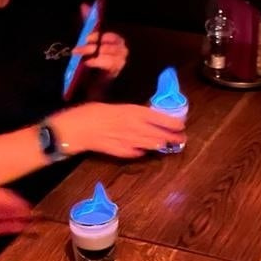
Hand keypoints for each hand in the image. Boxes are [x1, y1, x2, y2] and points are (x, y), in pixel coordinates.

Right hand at [52, 102, 185, 157]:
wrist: (78, 129)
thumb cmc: (93, 111)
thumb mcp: (117, 107)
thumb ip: (133, 112)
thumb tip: (145, 115)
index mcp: (135, 112)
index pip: (161, 118)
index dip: (173, 123)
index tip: (181, 124)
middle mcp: (137, 128)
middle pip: (161, 134)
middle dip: (173, 137)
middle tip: (182, 138)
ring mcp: (131, 142)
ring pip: (153, 145)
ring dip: (163, 145)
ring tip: (171, 145)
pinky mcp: (123, 153)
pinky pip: (139, 153)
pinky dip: (145, 151)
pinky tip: (148, 150)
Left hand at [76, 1, 126, 80]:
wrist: (94, 78)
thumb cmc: (94, 55)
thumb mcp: (90, 37)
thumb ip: (89, 22)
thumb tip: (84, 5)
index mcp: (117, 40)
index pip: (109, 36)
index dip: (97, 36)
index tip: (86, 38)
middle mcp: (122, 50)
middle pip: (106, 46)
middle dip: (90, 48)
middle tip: (77, 49)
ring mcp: (120, 61)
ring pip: (106, 56)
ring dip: (91, 56)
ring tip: (81, 57)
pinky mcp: (116, 71)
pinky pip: (106, 64)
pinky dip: (96, 63)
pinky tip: (87, 63)